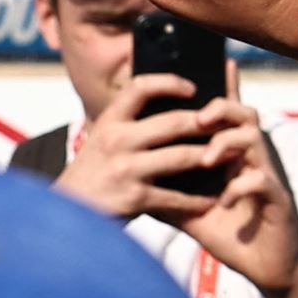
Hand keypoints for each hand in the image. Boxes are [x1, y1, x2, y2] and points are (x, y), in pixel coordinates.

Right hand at [52, 74, 240, 223]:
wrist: (66, 215)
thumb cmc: (91, 175)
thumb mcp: (100, 141)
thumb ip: (127, 125)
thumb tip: (166, 107)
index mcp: (109, 122)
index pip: (140, 87)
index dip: (169, 82)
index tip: (192, 87)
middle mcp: (117, 140)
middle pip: (172, 123)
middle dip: (204, 123)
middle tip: (226, 124)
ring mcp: (126, 170)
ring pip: (180, 158)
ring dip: (209, 158)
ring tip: (230, 157)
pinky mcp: (134, 199)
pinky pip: (175, 198)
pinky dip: (196, 200)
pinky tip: (211, 200)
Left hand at [175, 66, 297, 297]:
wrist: (265, 266)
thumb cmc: (229, 231)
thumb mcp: (190, 208)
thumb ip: (167, 189)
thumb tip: (128, 178)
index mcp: (232, 154)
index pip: (227, 113)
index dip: (222, 86)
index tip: (211, 63)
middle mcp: (252, 158)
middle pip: (243, 114)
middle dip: (220, 108)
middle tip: (200, 116)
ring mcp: (266, 176)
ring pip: (254, 139)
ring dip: (226, 144)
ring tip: (206, 158)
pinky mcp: (276, 199)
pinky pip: (261, 181)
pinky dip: (240, 187)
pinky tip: (223, 201)